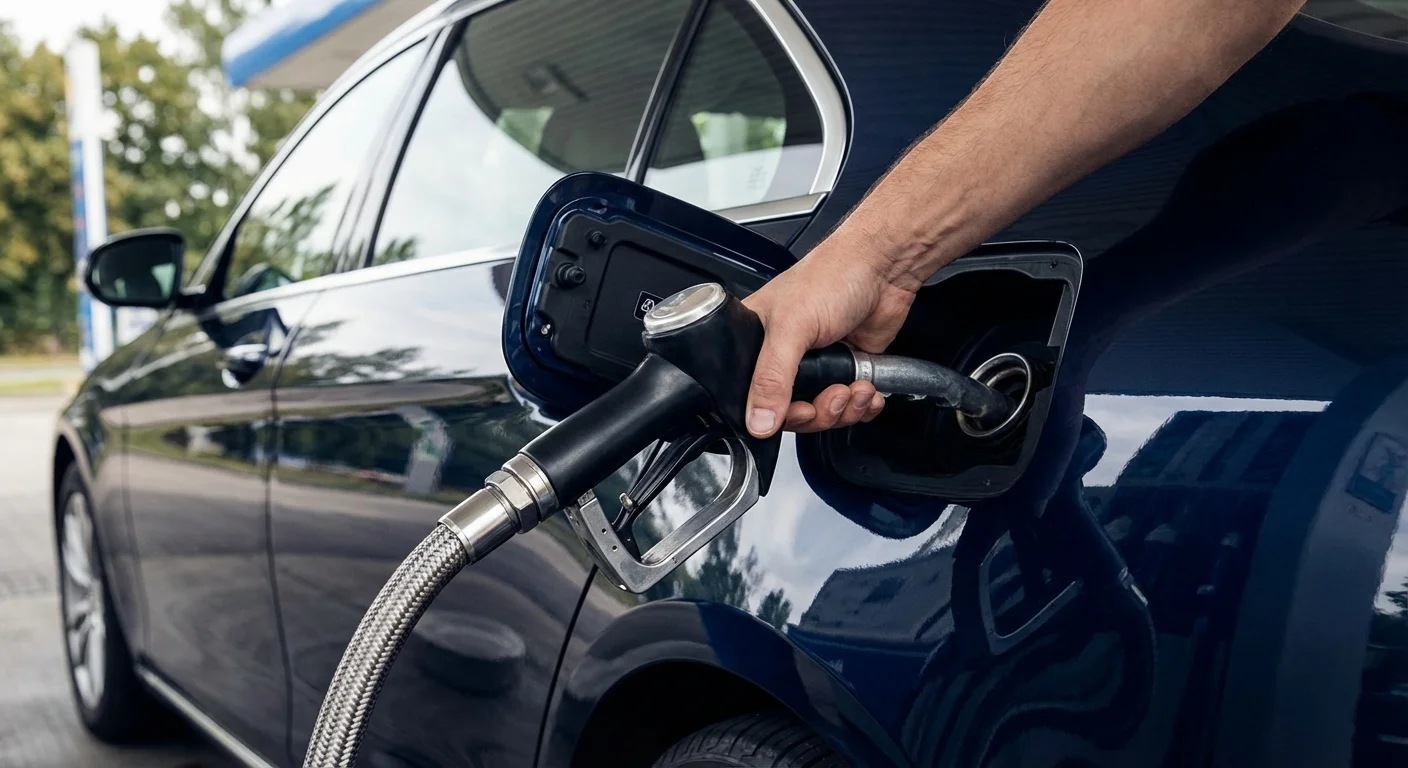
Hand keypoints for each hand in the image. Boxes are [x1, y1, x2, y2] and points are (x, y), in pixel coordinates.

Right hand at [742, 227, 920, 436]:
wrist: (884, 267)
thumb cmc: (832, 275)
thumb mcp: (791, 327)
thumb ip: (772, 377)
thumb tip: (758, 421)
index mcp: (756, 341)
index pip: (750, 395)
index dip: (773, 413)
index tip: (795, 411)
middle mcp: (785, 356)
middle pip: (790, 412)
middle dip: (817, 412)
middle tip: (832, 395)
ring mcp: (818, 364)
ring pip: (823, 412)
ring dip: (844, 409)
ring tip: (855, 387)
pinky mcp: (847, 369)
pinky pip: (850, 406)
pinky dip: (862, 406)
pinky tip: (867, 391)